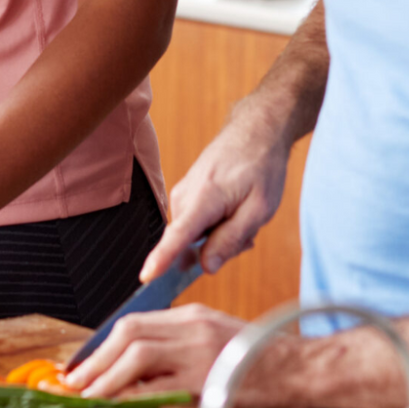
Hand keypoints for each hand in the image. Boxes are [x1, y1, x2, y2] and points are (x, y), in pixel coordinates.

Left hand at [65, 304, 303, 407]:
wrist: (300, 369)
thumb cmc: (261, 359)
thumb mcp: (216, 339)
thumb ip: (181, 346)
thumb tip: (140, 368)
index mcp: (192, 315)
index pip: (134, 322)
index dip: (102, 343)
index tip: (84, 363)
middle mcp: (192, 326)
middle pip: (128, 331)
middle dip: (95, 357)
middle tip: (74, 379)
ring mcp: (200, 350)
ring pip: (137, 352)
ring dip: (105, 375)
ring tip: (88, 393)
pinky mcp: (209, 377)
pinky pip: (160, 384)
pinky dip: (133, 395)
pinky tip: (119, 406)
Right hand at [139, 116, 289, 282]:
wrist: (256, 131)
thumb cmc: (261, 167)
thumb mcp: (260, 209)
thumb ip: (231, 239)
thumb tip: (206, 266)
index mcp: (204, 198)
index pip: (178, 235)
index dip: (162, 259)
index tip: (146, 276)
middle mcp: (185, 196)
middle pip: (192, 244)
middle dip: (220, 247)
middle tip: (249, 231)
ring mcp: (182, 194)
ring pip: (196, 236)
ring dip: (220, 234)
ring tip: (243, 215)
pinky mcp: (185, 194)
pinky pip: (196, 224)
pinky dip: (216, 225)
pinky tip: (234, 211)